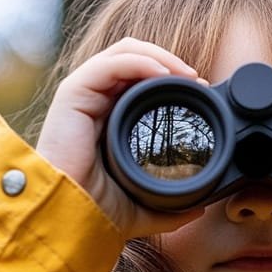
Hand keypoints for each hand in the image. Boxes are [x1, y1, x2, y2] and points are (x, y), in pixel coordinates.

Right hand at [36, 37, 206, 238]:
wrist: (70, 219)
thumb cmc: (96, 211)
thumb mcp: (145, 206)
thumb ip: (172, 206)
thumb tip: (200, 209)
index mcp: (110, 117)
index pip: (140, 76)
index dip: (172, 75)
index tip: (201, 92)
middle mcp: (96, 101)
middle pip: (134, 56)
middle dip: (170, 61)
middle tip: (197, 80)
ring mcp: (83, 95)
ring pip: (124, 51)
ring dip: (160, 56)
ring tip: (186, 74)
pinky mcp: (72, 95)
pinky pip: (109, 64)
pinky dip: (139, 62)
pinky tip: (163, 74)